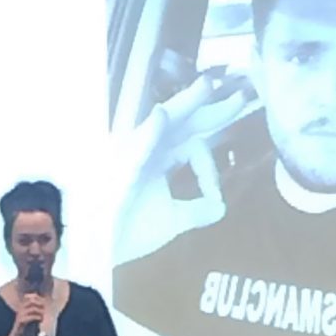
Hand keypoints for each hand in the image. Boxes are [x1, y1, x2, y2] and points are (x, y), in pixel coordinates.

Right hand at [5, 294, 45, 335]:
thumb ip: (37, 316)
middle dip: (41, 304)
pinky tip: (40, 320)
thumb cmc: (24, 334)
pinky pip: (29, 317)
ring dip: (40, 311)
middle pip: (32, 301)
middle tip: (46, 310)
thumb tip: (46, 311)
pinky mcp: (20, 322)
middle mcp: (21, 310)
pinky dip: (37, 317)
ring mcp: (20, 316)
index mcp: (23, 309)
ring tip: (44, 316)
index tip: (47, 304)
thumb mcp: (33, 323)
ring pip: (31, 308)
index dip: (40, 299)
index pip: (31, 298)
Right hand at [113, 72, 253, 264]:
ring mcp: (132, 153)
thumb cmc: (126, 230)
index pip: (193, 145)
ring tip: (207, 86)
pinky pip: (136, 147)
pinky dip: (150, 133)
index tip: (216, 194)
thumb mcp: (173, 220)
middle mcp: (146, 149)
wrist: (95, 250)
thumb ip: (198, 209)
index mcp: (158, 159)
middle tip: (240, 96)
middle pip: (184, 122)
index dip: (210, 166)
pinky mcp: (118, 168)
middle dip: (212, 108)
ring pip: (164, 122)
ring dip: (185, 103)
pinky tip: (160, 116)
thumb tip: (222, 205)